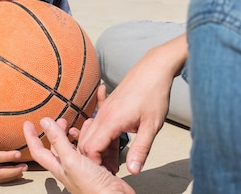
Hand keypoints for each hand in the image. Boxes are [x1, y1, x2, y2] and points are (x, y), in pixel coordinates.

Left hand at [24, 118, 134, 193]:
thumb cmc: (92, 186)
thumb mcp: (71, 160)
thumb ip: (58, 141)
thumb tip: (44, 122)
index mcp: (58, 167)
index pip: (38, 151)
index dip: (31, 137)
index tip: (28, 123)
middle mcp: (68, 168)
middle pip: (55, 148)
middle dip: (55, 132)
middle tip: (59, 120)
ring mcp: (81, 169)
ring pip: (72, 148)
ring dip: (72, 135)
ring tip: (75, 125)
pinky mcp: (95, 168)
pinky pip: (87, 151)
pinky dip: (86, 140)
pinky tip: (91, 137)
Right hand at [78, 33, 186, 174]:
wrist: (154, 69)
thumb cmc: (154, 94)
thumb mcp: (152, 126)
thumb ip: (141, 149)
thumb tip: (133, 170)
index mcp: (111, 121)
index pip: (90, 148)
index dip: (96, 163)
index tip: (109, 171)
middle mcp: (103, 114)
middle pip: (86, 142)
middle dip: (95, 158)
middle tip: (112, 168)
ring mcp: (104, 109)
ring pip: (91, 134)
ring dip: (100, 148)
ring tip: (117, 158)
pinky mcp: (109, 106)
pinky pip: (98, 125)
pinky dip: (103, 136)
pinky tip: (114, 142)